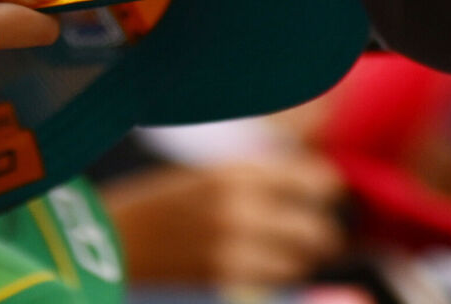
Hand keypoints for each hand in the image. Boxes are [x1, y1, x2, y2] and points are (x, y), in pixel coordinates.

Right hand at [101, 156, 345, 286]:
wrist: (122, 236)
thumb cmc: (174, 199)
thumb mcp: (220, 172)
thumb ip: (270, 176)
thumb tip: (325, 185)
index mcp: (240, 171)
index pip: (317, 180)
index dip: (328, 189)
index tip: (326, 192)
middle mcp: (241, 207)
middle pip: (317, 228)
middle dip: (323, 231)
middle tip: (318, 230)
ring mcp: (232, 247)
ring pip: (301, 260)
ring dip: (304, 256)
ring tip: (291, 247)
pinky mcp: (224, 278)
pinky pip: (278, 279)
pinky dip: (283, 272)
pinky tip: (269, 262)